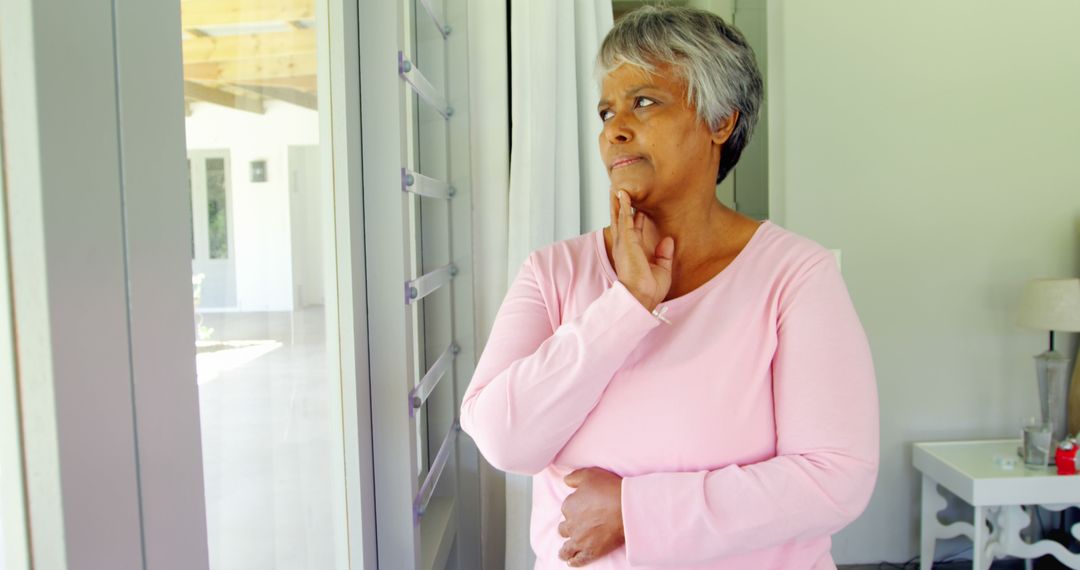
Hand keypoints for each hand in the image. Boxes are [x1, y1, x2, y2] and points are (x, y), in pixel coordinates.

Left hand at [558, 467, 624, 566]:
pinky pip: (578, 559)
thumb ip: (574, 477)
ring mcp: (580, 539)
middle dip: (568, 528)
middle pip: (564, 529)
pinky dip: (574, 561)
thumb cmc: (609, 489)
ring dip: (565, 550)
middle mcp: (571, 524)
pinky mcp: (590, 551)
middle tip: (576, 528)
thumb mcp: (589, 474)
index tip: (581, 509)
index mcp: (569, 506)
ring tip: (564, 553)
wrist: (626, 508)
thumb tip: (565, 481)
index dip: (574, 509)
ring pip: (567, 548)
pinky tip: (572, 561)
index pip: (566, 509)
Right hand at [608, 189, 673, 311]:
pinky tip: (624, 195)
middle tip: (618, 193)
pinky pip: (624, 218)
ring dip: (619, 202)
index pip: (632, 232)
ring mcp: (624, 243)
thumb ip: (664, 255)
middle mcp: (624, 247)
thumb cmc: (648, 290)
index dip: (634, 219)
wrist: (641, 297)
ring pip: (619, 217)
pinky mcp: (626, 240)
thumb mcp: (662, 270)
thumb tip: (668, 241)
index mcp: (631, 254)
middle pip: (620, 221)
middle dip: (619, 207)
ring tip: (618, 188)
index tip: (637, 208)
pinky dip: (624, 206)